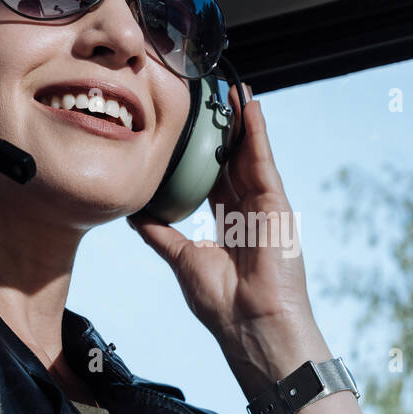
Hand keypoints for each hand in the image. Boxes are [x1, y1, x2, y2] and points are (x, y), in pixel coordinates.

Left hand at [126, 85, 315, 348]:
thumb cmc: (222, 303)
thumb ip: (161, 233)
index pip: (215, 178)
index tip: (192, 127)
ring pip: (250, 154)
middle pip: (234, 160)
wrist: (251, 325)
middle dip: (224, 129)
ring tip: (232, 88)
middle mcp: (248, 212)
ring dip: (242, 121)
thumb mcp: (182, 259)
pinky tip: (249, 107)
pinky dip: (257, 134)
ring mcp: (265, 207)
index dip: (205, 152)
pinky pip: (264, 162)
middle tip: (212, 95)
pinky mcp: (277, 205)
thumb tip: (135, 214)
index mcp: (227, 224)